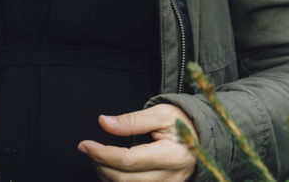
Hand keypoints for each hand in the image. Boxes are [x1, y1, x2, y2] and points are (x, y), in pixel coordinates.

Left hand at [78, 105, 196, 181]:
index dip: (103, 154)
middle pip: (125, 179)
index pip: (129, 160)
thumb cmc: (183, 122)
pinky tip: (110, 170)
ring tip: (98, 157)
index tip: (85, 145)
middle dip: (100, 165)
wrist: (204, 136)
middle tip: (88, 149)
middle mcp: (171, 177)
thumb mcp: (160, 113)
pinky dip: (118, 181)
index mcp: (172, 155)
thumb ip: (131, 120)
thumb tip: (103, 122)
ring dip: (107, 175)